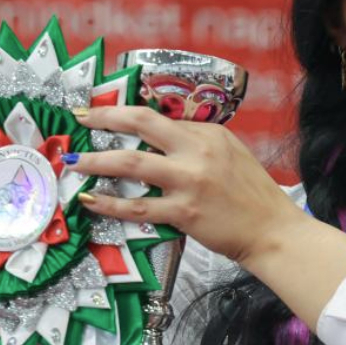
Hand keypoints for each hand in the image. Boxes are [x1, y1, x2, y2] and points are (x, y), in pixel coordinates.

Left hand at [64, 106, 302, 265]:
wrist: (272, 230)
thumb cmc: (253, 195)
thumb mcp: (232, 155)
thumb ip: (198, 145)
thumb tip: (162, 141)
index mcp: (209, 134)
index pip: (160, 117)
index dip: (126, 114)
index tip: (103, 114)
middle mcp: (197, 150)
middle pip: (141, 124)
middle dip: (104, 118)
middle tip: (79, 119)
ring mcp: (189, 181)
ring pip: (131, 163)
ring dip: (96, 161)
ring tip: (73, 162)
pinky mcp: (183, 212)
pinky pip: (137, 207)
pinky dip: (109, 202)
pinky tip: (90, 200)